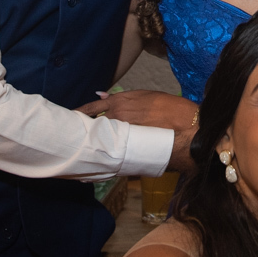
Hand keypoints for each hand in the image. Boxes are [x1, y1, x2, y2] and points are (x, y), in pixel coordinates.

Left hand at [77, 90, 199, 172]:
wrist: (187, 126)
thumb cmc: (170, 107)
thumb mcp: (145, 95)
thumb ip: (121, 97)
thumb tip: (100, 96)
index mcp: (120, 101)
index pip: (91, 108)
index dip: (80, 113)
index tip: (70, 118)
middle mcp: (118, 116)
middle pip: (93, 125)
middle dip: (86, 130)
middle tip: (75, 136)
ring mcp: (123, 133)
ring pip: (101, 139)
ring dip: (95, 142)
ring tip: (85, 148)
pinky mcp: (130, 148)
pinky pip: (113, 151)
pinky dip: (106, 154)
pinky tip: (100, 160)